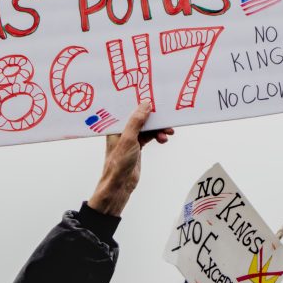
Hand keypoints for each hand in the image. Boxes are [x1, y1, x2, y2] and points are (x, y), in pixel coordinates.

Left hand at [88, 102, 173, 216]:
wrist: (120, 185)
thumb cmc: (118, 163)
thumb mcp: (128, 139)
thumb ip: (136, 121)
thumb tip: (145, 105)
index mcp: (115, 125)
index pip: (128, 109)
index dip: (140, 103)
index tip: (154, 98)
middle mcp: (122, 129)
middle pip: (141, 117)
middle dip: (154, 118)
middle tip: (166, 119)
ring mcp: (130, 138)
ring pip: (147, 127)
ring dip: (158, 129)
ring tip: (168, 133)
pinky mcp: (137, 146)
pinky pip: (150, 136)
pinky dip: (157, 136)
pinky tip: (163, 139)